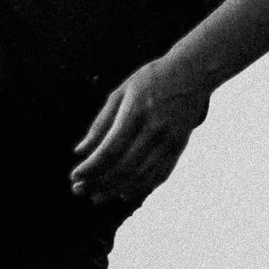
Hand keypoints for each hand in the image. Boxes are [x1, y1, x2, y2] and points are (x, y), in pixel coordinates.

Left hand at [70, 58, 209, 203]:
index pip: (110, 150)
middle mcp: (155, 129)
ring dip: (116, 190)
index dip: (91, 168)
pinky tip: (124, 194)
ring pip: (141, 176)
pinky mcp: (180, 146)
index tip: (74, 176)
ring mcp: (170, 140)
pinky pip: (159, 174)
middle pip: (124, 167)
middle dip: (98, 182)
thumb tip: (79, 152)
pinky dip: (141, 188)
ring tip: (97, 196)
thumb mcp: (121, 92)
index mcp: (136, 112)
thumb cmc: (152, 79)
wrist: (193, 72)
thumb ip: (100, 123)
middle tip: (79, 190)